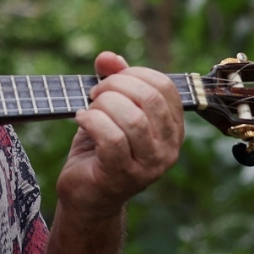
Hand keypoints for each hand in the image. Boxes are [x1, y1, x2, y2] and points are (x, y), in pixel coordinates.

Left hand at [57, 51, 183, 219]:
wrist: (86, 196)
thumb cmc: (99, 149)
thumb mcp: (109, 109)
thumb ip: (113, 80)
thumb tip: (108, 57)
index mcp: (172, 129)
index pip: (164, 87)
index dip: (133, 74)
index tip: (109, 80)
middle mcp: (168, 149)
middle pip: (149, 99)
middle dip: (115, 86)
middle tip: (94, 93)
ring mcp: (148, 166)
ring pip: (132, 119)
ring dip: (102, 105)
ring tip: (89, 109)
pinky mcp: (123, 176)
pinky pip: (111, 138)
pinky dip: (91, 121)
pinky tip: (81, 119)